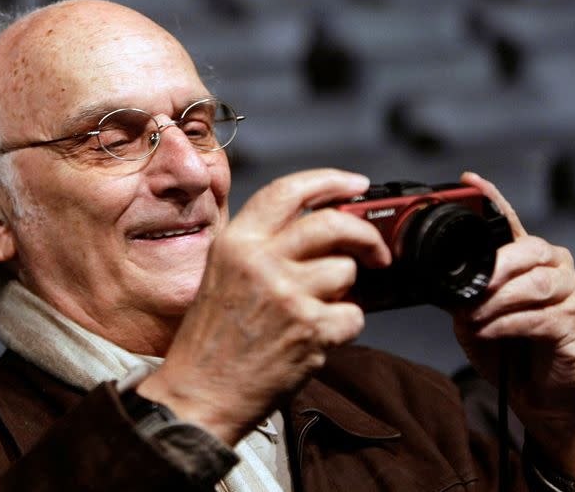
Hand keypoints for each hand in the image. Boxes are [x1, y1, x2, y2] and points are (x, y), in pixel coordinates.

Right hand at [138, 169, 390, 444]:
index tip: (357, 185)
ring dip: (342, 292)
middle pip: (332, 223)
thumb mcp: (223, 273)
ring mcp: (286, 294)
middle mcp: (260, 260)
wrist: (199, 392)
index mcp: (236, 242)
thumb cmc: (211, 338)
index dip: (330, 181)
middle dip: (364, 235)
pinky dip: (343, 327)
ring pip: (346, 271)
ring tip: (317, 309)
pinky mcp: (309, 330)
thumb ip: (265, 245)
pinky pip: (354, 315)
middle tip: (375, 251)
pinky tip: (317, 337)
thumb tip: (323, 227)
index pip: (289, 190)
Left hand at [453, 172, 574, 479]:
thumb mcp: (473, 315)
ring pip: (532, 284)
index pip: (509, 222)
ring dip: (495, 301)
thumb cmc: (505, 347)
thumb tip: (439, 282)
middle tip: (468, 286)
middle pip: (527, 250)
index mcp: (526, 257)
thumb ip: (462, 293)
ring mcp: (567, 293)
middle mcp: (552, 266)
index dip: (492, 199)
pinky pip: (537, 317)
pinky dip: (506, 323)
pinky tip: (486, 330)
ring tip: (472, 317)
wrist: (538, 393)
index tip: (469, 180)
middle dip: (494, 267)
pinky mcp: (573, 324)